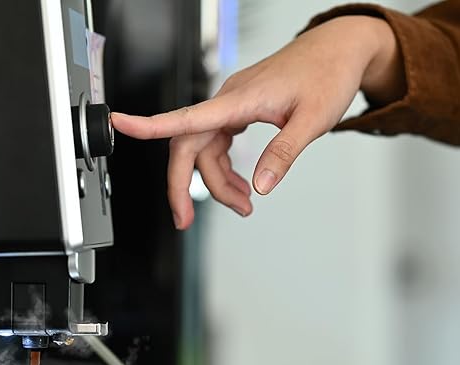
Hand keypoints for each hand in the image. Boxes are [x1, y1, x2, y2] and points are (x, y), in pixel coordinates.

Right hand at [111, 16, 403, 228]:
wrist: (340, 49)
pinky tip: (242, 186)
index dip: (149, 125)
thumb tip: (260, 187)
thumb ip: (283, 154)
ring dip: (216, 184)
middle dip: (183, 186)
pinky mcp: (239, 112)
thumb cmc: (326, 74)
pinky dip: (226, 171)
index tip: (120, 123)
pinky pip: (219, 146)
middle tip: (186, 220)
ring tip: (242, 206)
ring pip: (205, 152)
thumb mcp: (311, 119)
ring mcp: (232, 107)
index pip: (185, 117)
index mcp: (239, 99)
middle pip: (188, 147)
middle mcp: (228, 102)